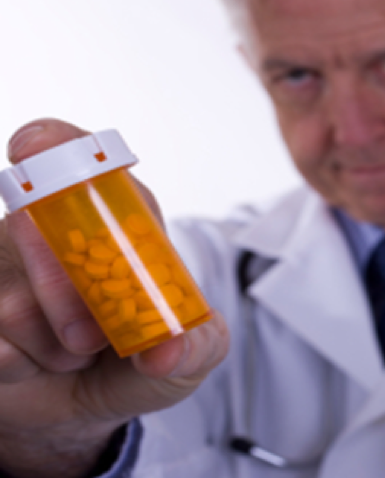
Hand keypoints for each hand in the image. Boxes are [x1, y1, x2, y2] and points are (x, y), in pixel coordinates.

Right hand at [0, 119, 228, 477]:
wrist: (90, 410)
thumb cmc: (146, 361)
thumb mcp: (191, 355)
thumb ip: (196, 347)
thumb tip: (167, 351)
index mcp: (113, 221)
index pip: (75, 162)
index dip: (52, 144)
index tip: (32, 145)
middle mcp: (49, 235)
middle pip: (31, 233)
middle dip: (65, 298)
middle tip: (90, 339)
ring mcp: (3, 273)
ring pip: (10, 306)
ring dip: (49, 347)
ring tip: (74, 354)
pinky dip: (12, 367)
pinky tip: (27, 367)